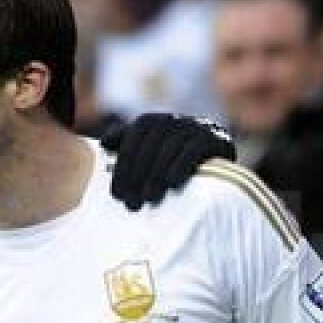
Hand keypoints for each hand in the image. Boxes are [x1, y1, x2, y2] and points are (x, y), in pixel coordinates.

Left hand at [102, 113, 236, 209]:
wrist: (217, 154)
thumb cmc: (174, 157)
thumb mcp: (150, 148)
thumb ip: (127, 143)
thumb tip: (105, 143)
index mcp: (153, 121)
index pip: (133, 138)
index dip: (123, 166)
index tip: (116, 194)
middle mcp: (173, 120)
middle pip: (150, 145)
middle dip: (137, 175)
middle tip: (131, 202)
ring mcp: (194, 127)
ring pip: (170, 148)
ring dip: (156, 174)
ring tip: (148, 198)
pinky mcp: (213, 139)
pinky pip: (194, 149)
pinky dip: (181, 164)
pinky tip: (172, 182)